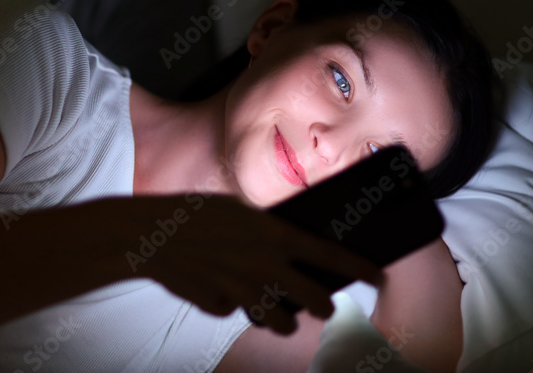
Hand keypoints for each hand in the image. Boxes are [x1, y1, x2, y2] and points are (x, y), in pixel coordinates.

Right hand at [131, 194, 382, 334]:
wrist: (152, 234)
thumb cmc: (196, 213)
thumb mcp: (239, 210)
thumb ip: (266, 231)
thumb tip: (286, 248)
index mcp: (274, 236)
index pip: (332, 257)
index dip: (361, 268)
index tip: (379, 276)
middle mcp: (265, 267)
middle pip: (315, 302)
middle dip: (323, 305)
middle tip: (322, 302)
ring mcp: (244, 292)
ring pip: (282, 322)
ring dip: (282, 317)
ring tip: (276, 307)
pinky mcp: (221, 308)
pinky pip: (236, 311)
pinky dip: (233, 304)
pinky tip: (219, 285)